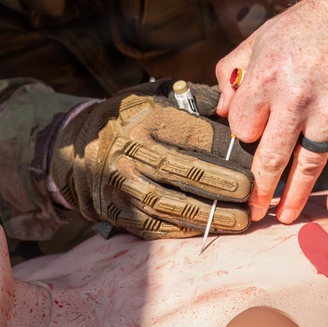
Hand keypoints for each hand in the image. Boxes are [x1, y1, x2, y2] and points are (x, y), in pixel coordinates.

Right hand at [50, 81, 253, 238]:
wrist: (74, 148)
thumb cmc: (128, 118)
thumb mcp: (154, 97)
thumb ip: (194, 100)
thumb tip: (234, 106)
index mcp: (145, 121)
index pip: (193, 136)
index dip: (226, 149)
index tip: (253, 158)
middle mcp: (130, 153)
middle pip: (183, 171)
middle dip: (222, 184)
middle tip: (252, 192)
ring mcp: (121, 185)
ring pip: (170, 204)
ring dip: (209, 215)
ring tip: (241, 221)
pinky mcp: (116, 210)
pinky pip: (155, 224)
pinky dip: (185, 229)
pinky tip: (210, 229)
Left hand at [215, 0, 327, 223]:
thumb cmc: (305, 26)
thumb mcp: (259, 40)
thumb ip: (233, 74)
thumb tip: (223, 112)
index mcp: (266, 78)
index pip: (243, 127)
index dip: (241, 138)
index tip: (245, 146)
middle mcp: (296, 98)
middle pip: (271, 156)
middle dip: (259, 189)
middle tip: (252, 212)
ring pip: (308, 166)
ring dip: (295, 196)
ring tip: (285, 216)